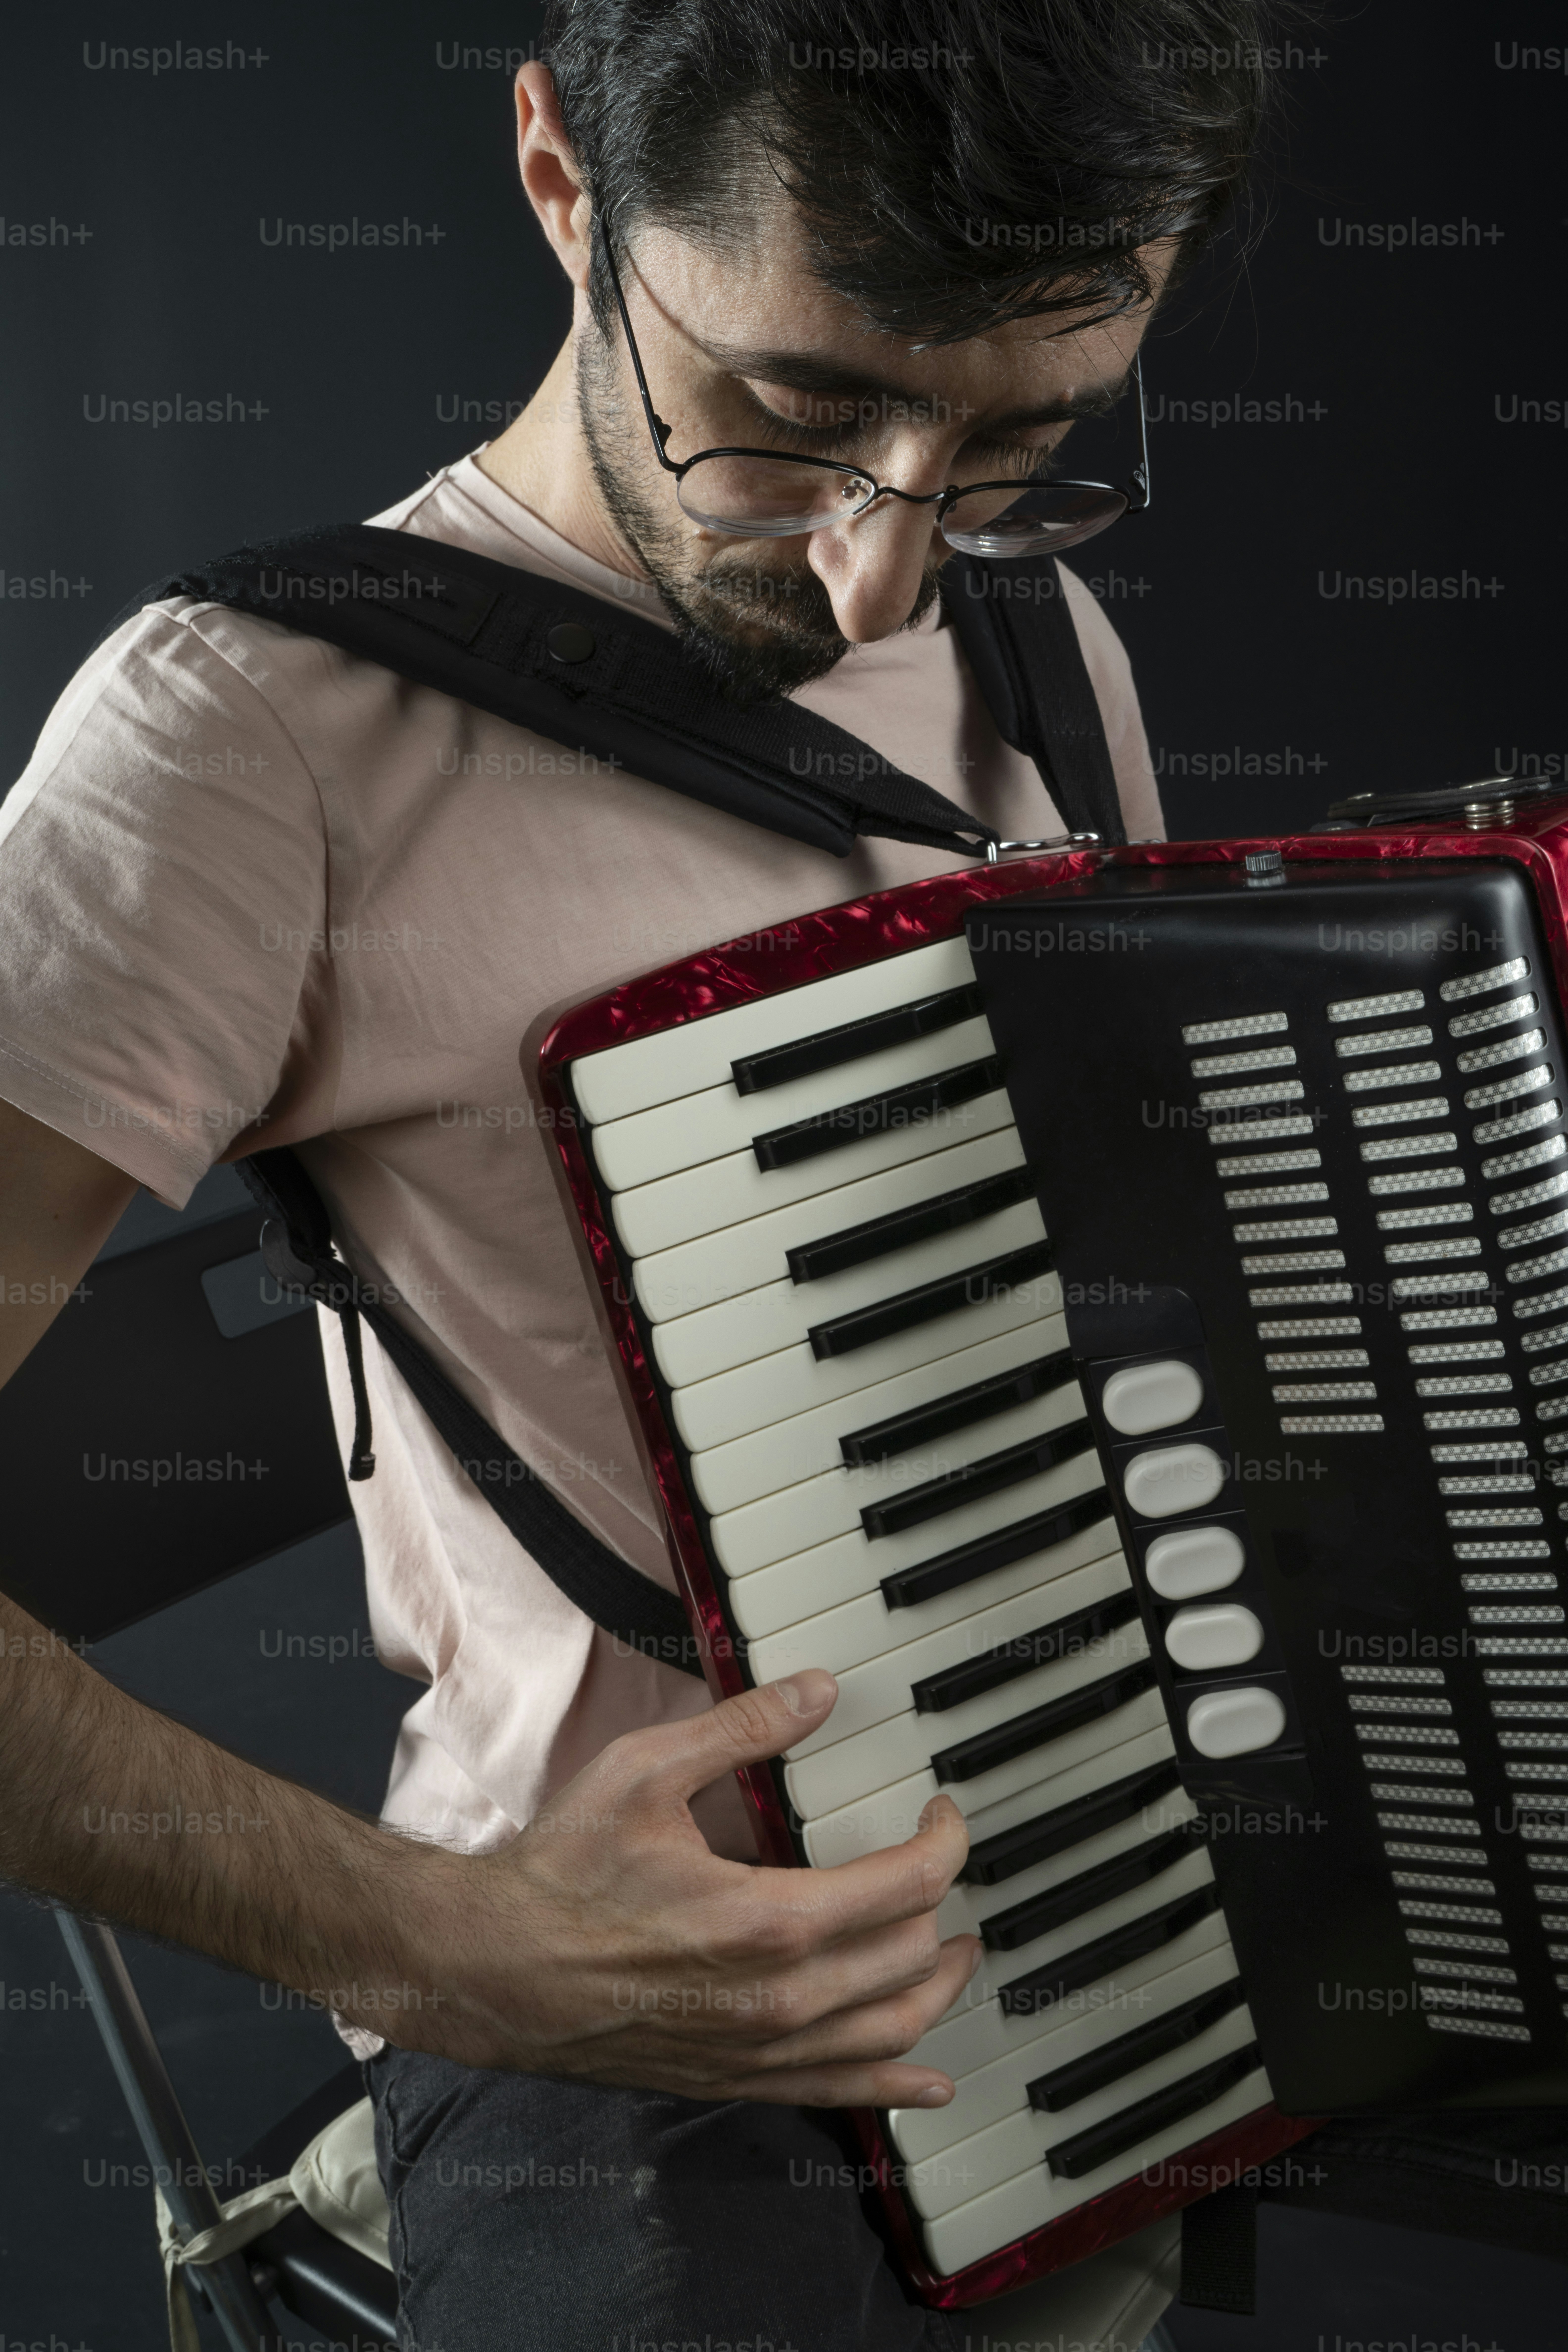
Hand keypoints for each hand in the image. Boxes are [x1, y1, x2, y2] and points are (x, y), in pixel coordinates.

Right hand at [407, 1669, 979, 2108]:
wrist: (497, 1968)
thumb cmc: (563, 1874)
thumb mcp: (647, 1771)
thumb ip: (743, 1728)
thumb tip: (817, 1691)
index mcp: (768, 1920)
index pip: (907, 1885)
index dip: (943, 1842)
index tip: (941, 1815)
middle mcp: (778, 1999)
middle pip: (910, 1956)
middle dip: (944, 1905)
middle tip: (942, 1866)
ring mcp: (760, 2049)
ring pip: (893, 2030)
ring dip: (939, 1988)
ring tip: (956, 1953)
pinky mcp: (736, 2078)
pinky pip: (841, 2094)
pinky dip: (896, 2085)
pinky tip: (930, 2084)